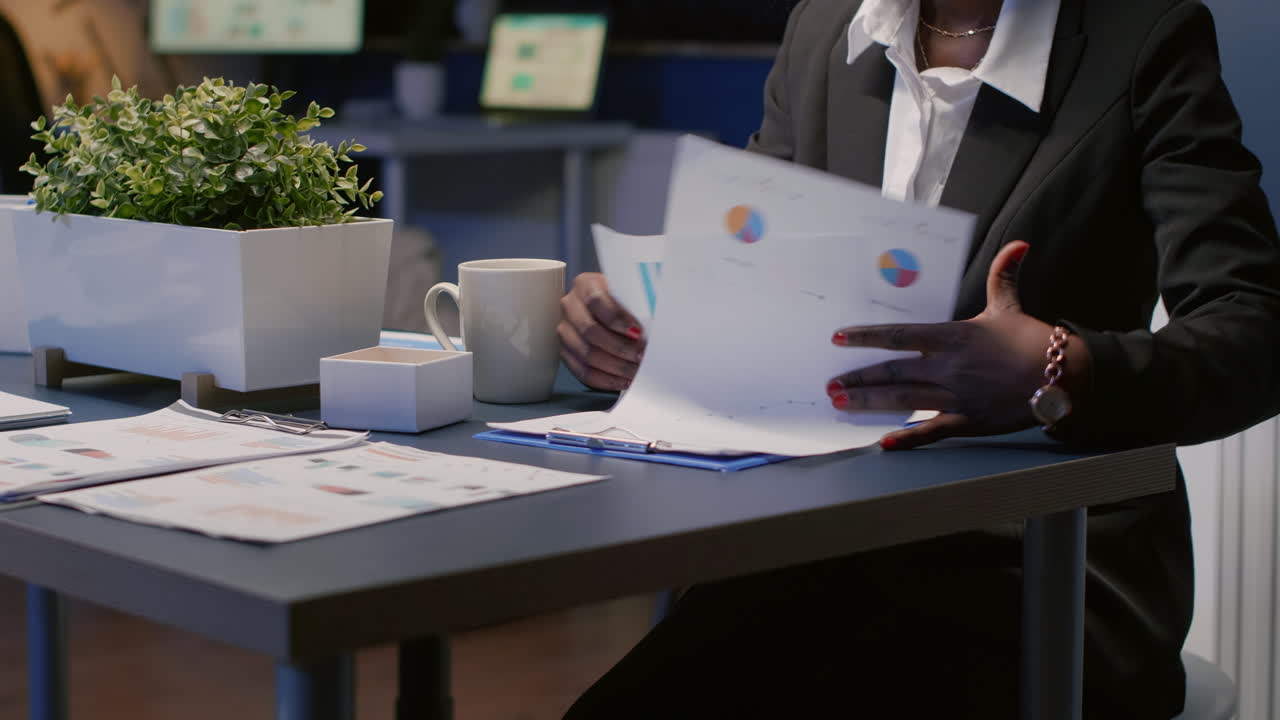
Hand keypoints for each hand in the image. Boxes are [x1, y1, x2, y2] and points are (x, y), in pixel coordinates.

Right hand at [559, 273, 646, 390]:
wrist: (611, 307)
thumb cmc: (625, 299)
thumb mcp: (631, 292)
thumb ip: (638, 304)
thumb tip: (654, 324)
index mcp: (585, 284)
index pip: (596, 301)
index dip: (617, 318)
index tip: (638, 331)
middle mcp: (570, 305)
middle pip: (589, 330)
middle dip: (619, 347)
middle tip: (640, 355)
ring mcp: (565, 329)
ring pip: (586, 354)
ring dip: (615, 366)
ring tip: (635, 370)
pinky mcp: (566, 352)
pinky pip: (582, 371)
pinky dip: (605, 379)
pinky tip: (622, 380)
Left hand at [828, 241, 1087, 449]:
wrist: (1065, 375)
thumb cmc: (1033, 341)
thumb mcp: (1010, 305)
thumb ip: (1003, 275)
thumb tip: (1017, 244)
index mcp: (952, 336)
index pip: (899, 335)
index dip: (866, 336)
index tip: (839, 337)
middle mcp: (948, 367)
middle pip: (892, 372)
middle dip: (859, 379)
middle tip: (830, 384)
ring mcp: (957, 396)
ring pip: (903, 400)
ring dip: (869, 403)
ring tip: (842, 405)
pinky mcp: (969, 422)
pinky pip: (932, 431)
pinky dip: (908, 438)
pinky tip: (884, 442)